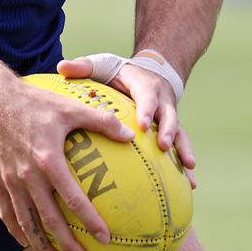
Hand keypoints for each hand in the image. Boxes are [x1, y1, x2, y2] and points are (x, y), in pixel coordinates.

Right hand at [0, 78, 134, 250]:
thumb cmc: (34, 102)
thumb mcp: (69, 107)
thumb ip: (100, 121)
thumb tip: (130, 134)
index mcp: (48, 160)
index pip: (72, 199)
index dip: (90, 221)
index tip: (104, 237)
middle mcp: (28, 176)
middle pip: (49, 219)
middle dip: (67, 244)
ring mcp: (10, 180)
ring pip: (26, 222)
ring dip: (41, 244)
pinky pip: (6, 212)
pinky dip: (17, 231)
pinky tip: (26, 241)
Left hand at [57, 56, 196, 188]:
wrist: (149, 72)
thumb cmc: (119, 72)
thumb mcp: (102, 64)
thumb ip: (84, 67)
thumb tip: (61, 67)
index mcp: (145, 86)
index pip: (147, 96)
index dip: (146, 109)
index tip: (142, 125)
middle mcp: (162, 101)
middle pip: (169, 115)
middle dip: (168, 131)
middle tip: (163, 147)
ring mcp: (169, 117)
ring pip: (181, 134)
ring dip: (184, 151)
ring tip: (189, 171)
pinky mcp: (171, 131)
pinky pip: (181, 148)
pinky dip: (186, 165)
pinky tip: (189, 185)